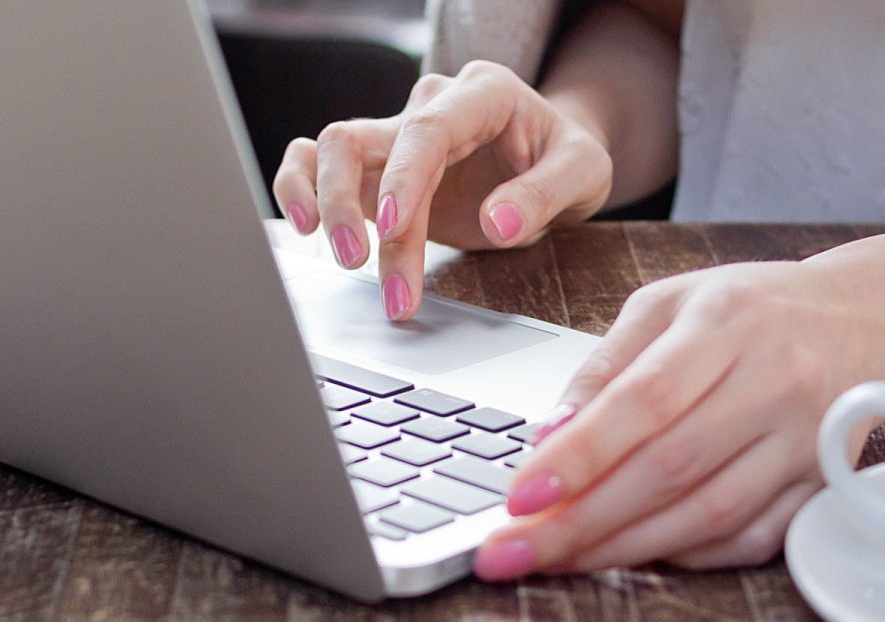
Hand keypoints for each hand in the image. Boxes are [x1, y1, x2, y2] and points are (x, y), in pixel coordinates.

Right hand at [272, 61, 611, 319]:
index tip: (396, 225)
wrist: (551, 160)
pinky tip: (305, 229)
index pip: (427, 129)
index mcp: (481, 94)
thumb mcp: (583, 173)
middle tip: (360, 264)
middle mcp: (429, 107)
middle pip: (360, 139)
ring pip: (330, 152)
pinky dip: (301, 191)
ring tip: (343, 260)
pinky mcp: (379, 170)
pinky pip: (319, 165)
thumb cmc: (564, 158)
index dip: (405, 176)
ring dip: (325, 206)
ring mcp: (397, 137)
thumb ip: (545, 195)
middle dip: (350, 205)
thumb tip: (498, 223)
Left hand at [473, 257, 884, 578]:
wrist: (861, 318)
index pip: (644, 400)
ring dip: (622, 547)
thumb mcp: (665, 305)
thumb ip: (603, 366)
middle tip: (515, 548)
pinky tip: (633, 552)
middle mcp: (774, 382)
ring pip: (707, 515)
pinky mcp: (821, 484)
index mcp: (726, 323)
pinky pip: (749, 539)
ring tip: (556, 558)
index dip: (579, 455)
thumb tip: (547, 437)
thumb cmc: (749, 309)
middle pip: (669, 468)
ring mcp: (804, 440)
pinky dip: (684, 554)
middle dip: (580, 520)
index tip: (521, 495)